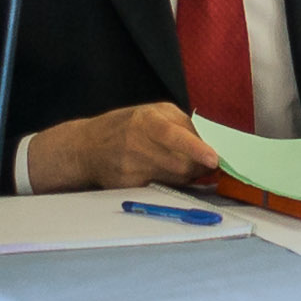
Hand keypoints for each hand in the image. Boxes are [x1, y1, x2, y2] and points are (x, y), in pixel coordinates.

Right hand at [13, 103, 220, 193]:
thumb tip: (209, 146)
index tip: (213, 160)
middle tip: (206, 162)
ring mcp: (130, 168)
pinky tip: (165, 173)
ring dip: (188, 176)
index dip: (195, 148)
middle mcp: (135, 143)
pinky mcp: (128, 186)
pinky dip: (172, 183)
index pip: (173, 135)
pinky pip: (162, 188)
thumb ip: (182, 124)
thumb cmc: (126, 125)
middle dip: (199, 166)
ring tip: (184, 165)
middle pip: (180, 164)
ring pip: (175, 179)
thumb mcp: (152, 111)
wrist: (87, 147)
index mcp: (145, 119)